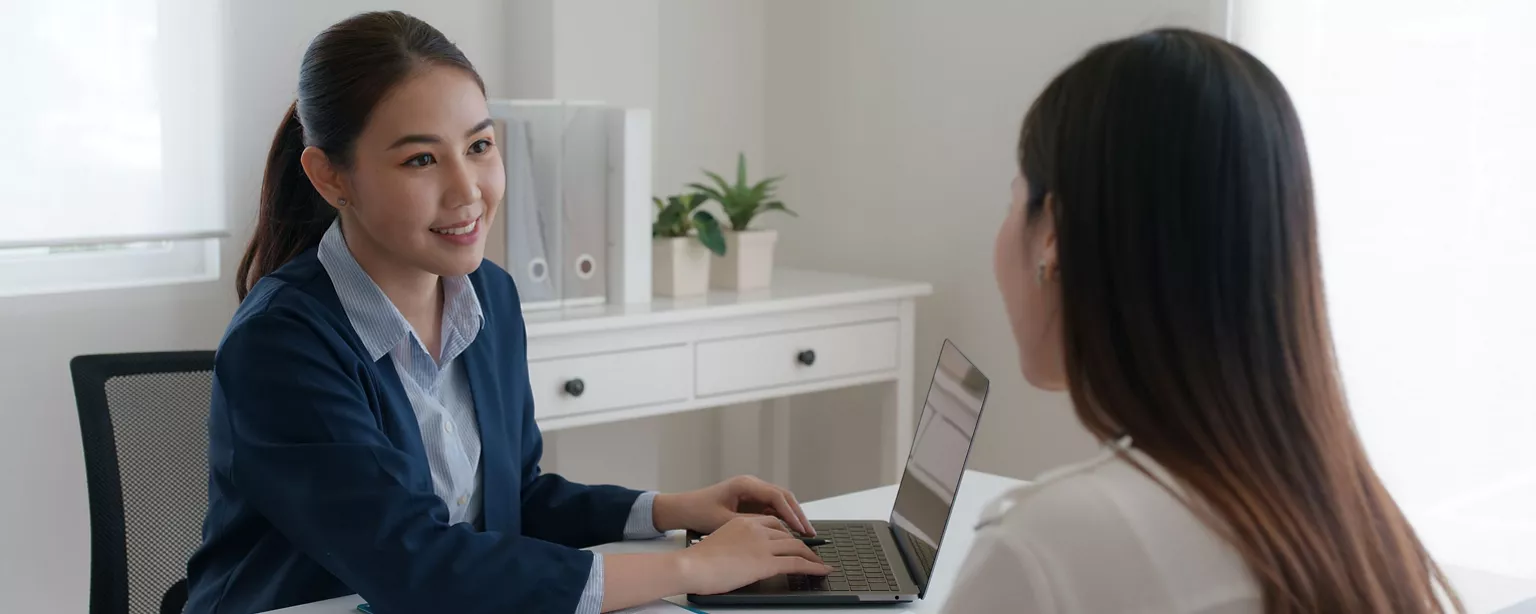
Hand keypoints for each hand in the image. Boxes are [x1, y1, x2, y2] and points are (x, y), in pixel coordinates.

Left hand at [654, 475, 814, 534]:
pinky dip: (781, 519)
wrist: (682, 509)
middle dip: (798, 514)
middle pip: (783, 497)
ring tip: (804, 534)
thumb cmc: (699, 512)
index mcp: (745, 484)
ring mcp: (751, 491)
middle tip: (810, 532)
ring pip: (779, 502)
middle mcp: (751, 484)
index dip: (792, 514)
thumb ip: (752, 524)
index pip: (777, 497)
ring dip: (792, 516)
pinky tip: (788, 533)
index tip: (802, 529)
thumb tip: (776, 532)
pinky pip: (771, 507)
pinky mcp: (749, 500)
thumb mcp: (726, 521)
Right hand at [675, 515, 831, 594]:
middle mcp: (756, 529)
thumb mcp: (719, 544)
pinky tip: (821, 570)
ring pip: (797, 547)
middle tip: (813, 553)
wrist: (691, 566)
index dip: (787, 532)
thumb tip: (741, 557)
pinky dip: (813, 566)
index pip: (773, 523)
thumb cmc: (697, 560)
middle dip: (803, 543)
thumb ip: (735, 545)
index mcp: (743, 523)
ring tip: (821, 564)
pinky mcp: (766, 562)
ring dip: (812, 556)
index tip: (794, 539)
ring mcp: (763, 545)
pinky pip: (797, 562)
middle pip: (787, 534)